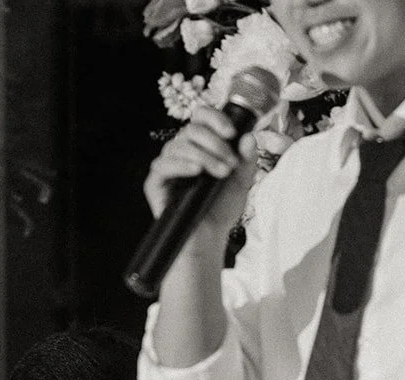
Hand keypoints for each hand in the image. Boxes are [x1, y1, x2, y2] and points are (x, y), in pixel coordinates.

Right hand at [144, 103, 259, 239]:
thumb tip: (248, 136)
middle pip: (190, 129)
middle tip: (229, 163)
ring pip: (178, 145)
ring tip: (220, 172)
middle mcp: (182, 152)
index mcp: (201, 145)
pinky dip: (180, 165)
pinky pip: (161, 165)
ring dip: (203, 156)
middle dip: (214, 143)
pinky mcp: (155, 184)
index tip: (232, 133)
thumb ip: (246, 159)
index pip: (201, 117)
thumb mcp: (242, 181)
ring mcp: (167, 167)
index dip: (215, 118)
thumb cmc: (221, 209)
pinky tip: (196, 172)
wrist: (209, 238)